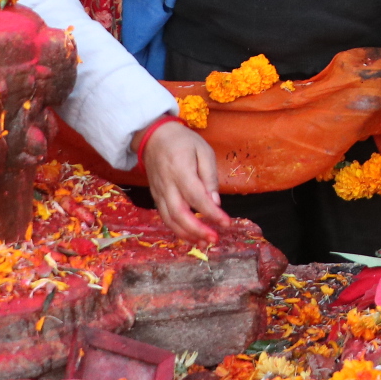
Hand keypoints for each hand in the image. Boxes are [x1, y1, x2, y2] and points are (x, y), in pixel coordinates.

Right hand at [139, 120, 230, 243]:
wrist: (153, 136)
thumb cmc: (183, 141)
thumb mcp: (203, 150)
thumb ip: (209, 176)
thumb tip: (215, 202)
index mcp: (180, 170)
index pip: (196, 197)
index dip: (211, 213)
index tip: (226, 222)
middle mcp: (167, 185)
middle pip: (179, 214)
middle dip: (197, 230)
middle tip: (214, 239)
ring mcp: (159, 193)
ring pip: (169, 220)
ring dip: (186, 235)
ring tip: (204, 243)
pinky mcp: (156, 197)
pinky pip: (165, 217)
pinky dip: (177, 229)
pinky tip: (190, 235)